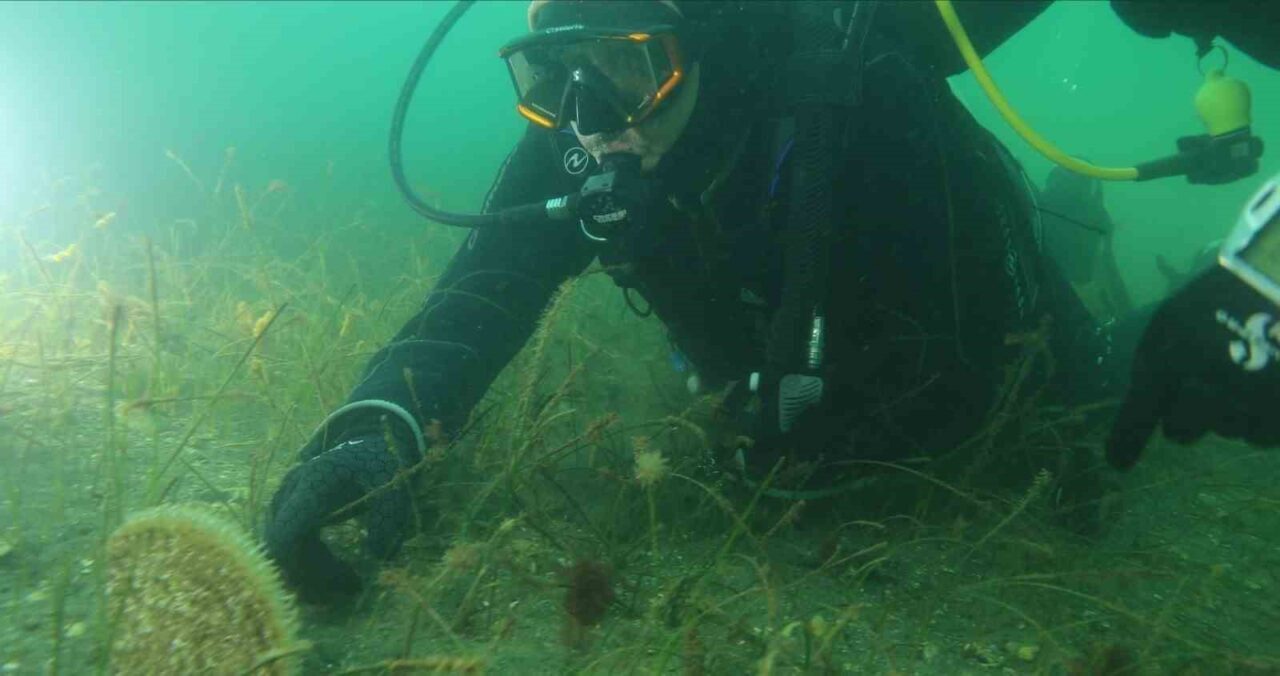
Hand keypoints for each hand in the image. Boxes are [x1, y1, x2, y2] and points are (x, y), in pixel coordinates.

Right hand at [264, 435, 414, 602]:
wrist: (368, 441)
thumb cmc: (381, 461)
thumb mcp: (394, 484)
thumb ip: (389, 516)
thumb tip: (376, 555)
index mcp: (313, 481)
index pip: (287, 533)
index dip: (304, 566)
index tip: (340, 583)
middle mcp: (290, 491)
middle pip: (283, 548)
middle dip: (313, 577)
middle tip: (352, 590)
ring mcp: (286, 501)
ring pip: (283, 551)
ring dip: (312, 575)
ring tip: (351, 585)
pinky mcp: (289, 512)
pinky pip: (289, 547)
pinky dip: (310, 566)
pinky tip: (340, 575)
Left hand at [1107, 266, 1279, 469]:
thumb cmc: (1224, 302)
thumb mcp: (1173, 321)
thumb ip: (1151, 363)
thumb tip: (1145, 409)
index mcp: (1171, 359)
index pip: (1141, 412)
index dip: (1126, 440)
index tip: (1118, 461)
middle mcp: (1208, 387)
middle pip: (1180, 432)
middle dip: (1187, 416)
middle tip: (1205, 386)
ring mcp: (1250, 404)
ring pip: (1225, 432)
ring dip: (1230, 413)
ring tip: (1247, 373)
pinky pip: (1261, 435)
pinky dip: (1262, 417)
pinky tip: (1269, 385)